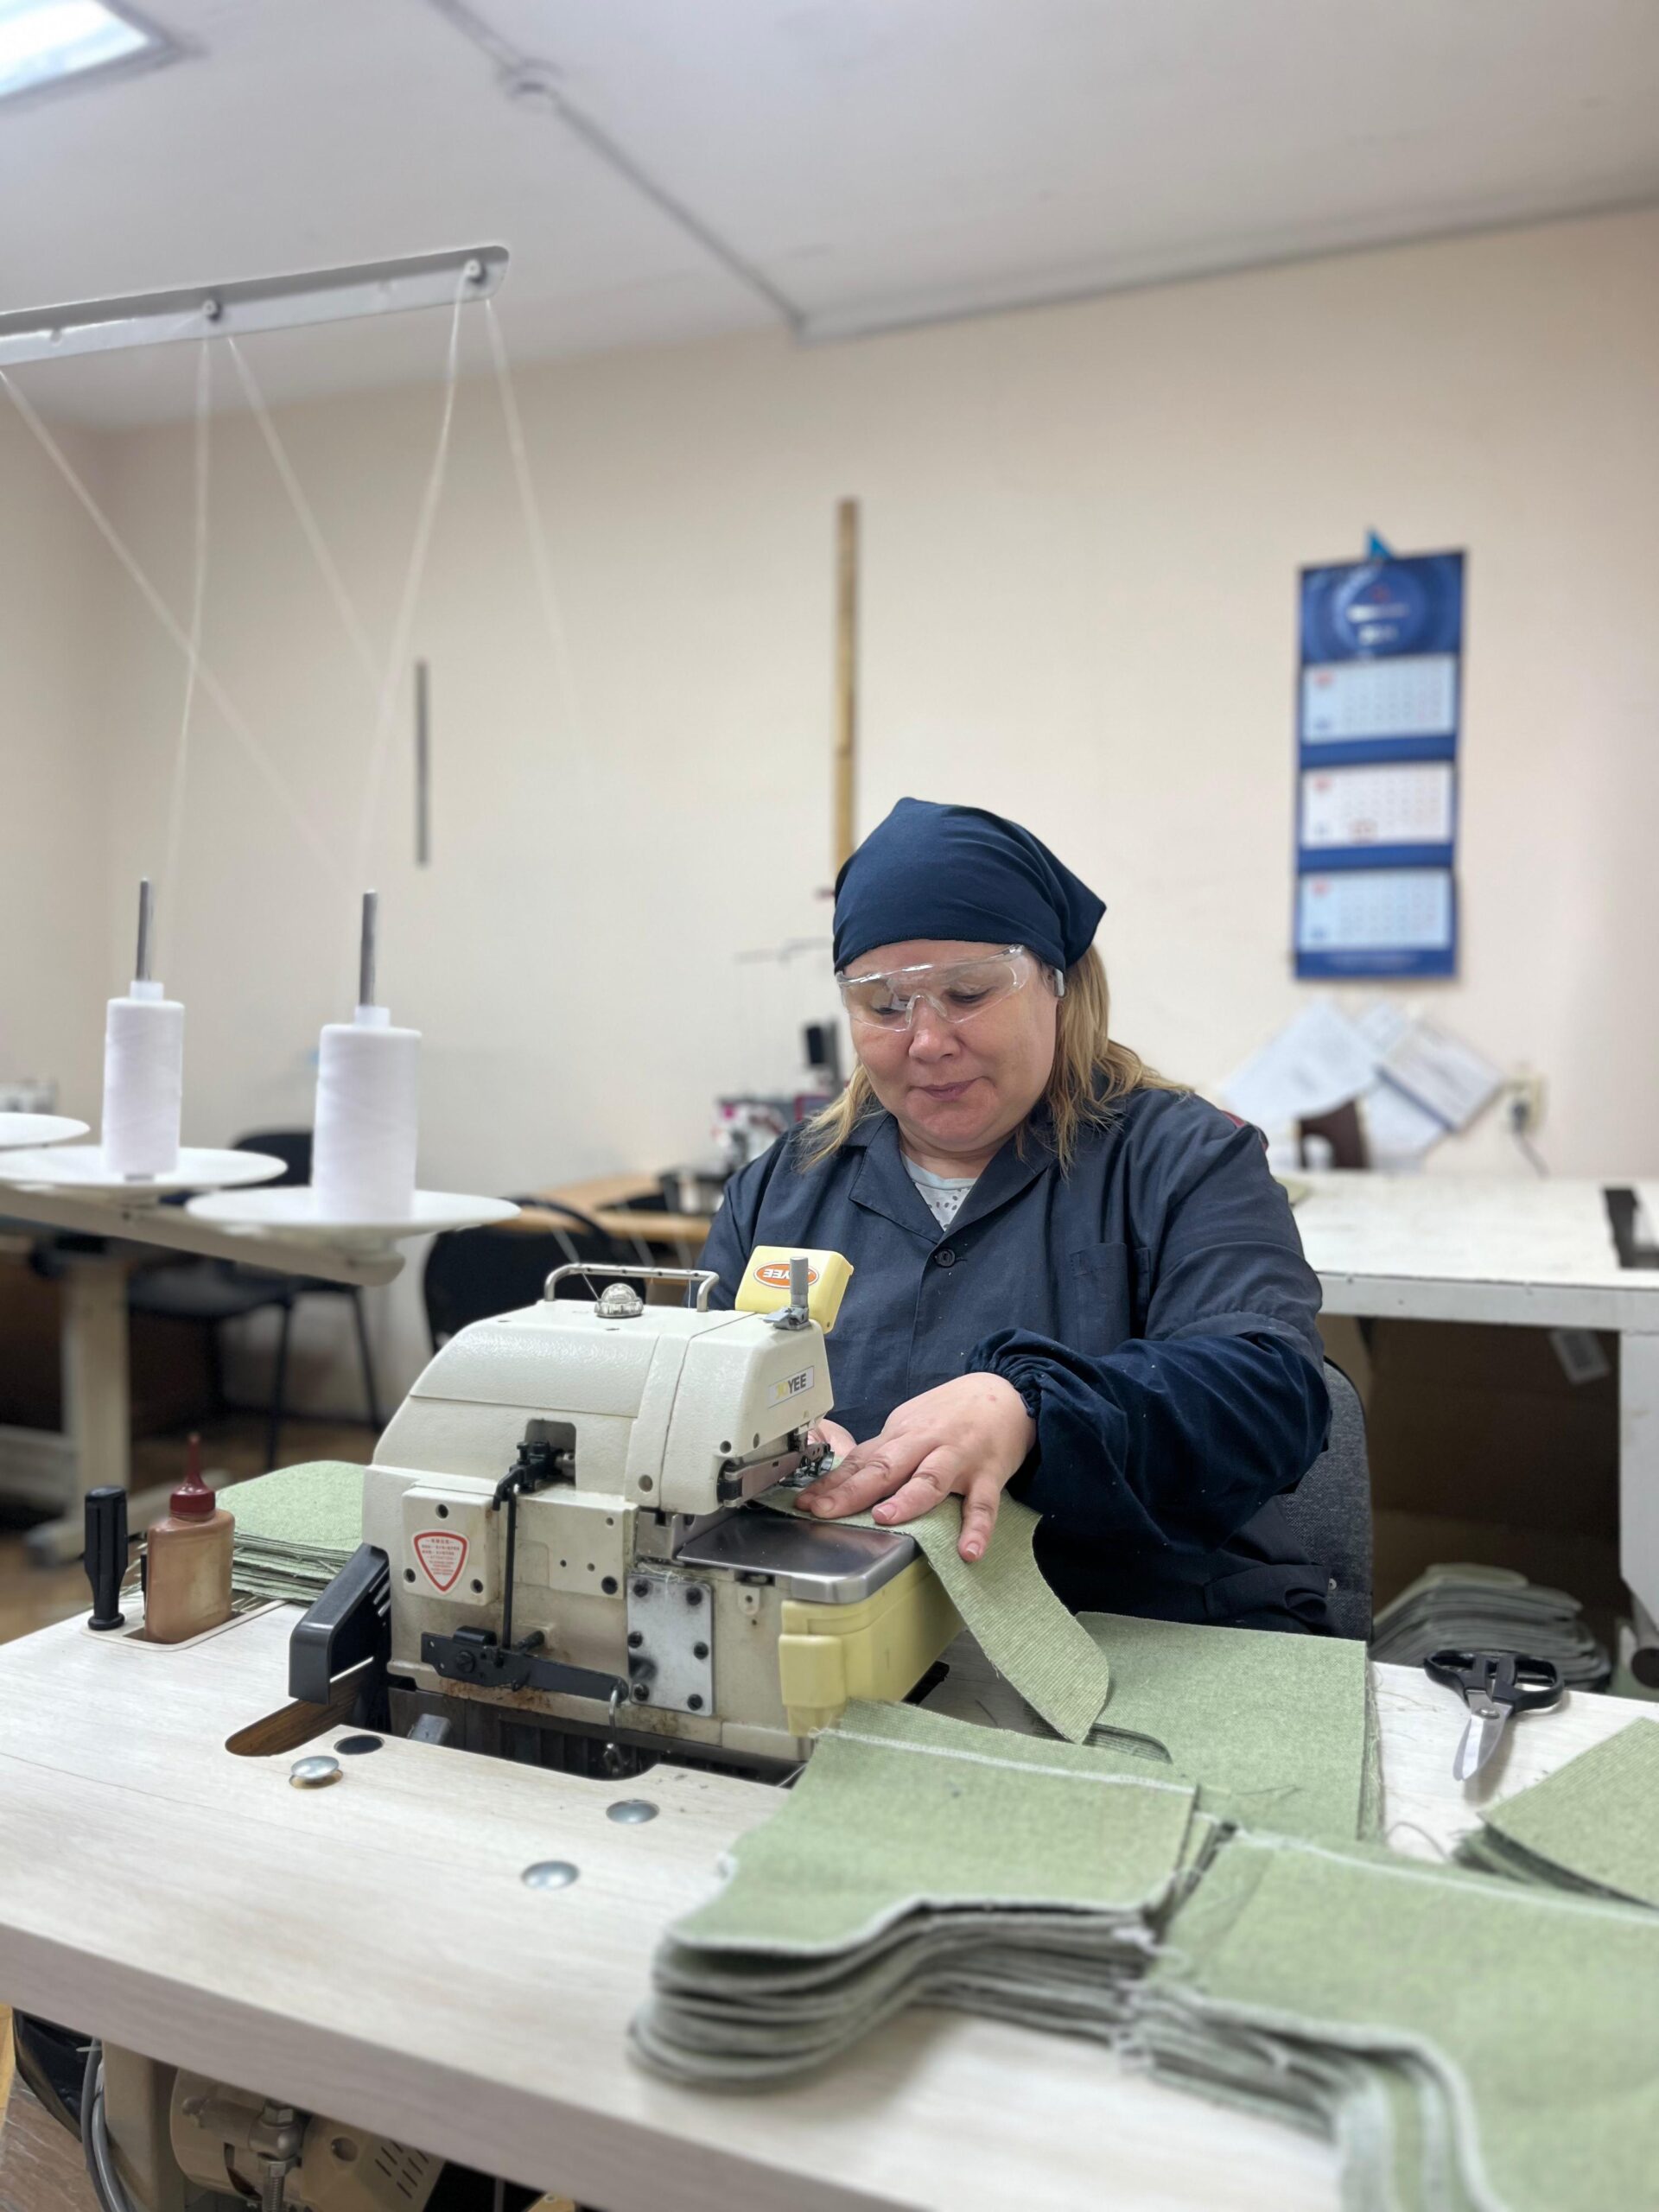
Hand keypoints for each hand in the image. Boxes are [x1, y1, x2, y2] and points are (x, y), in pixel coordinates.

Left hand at [797, 1375, 1034, 1562]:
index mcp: (902, 1436)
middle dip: (853, 1491)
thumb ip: (885, 1453)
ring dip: (908, 1500)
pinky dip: (976, 1529)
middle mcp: (926, 1445)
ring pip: (930, 1479)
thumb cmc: (953, 1413)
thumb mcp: (912, 1425)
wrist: (1007, 1392)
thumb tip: (847, 1476)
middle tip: (826, 1512)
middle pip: (885, 1468)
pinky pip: (983, 1505)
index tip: (806, 1503)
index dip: (832, 1483)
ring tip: (886, 1519)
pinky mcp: (989, 1473)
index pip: (862, 1461)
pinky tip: (967, 1550)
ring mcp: (958, 1459)